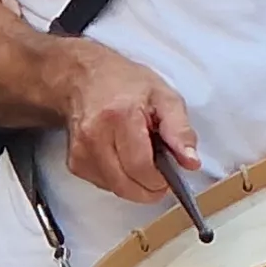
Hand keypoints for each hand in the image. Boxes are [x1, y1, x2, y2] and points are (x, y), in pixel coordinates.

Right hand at [56, 41, 194, 205]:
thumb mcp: (165, 97)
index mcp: (121, 117)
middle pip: (126, 185)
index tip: (169, 174)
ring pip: (116, 189)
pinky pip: (104, 185)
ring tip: (140, 157)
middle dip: (149, 187)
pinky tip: (122, 158)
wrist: (85, 78)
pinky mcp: (74, 162)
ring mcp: (81, 151)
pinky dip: (118, 179)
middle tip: (159, 171)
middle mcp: (95, 136)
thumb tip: (191, 162)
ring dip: (134, 184)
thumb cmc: (126, 84)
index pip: (141, 168)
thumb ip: (180, 131)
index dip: (160, 179)